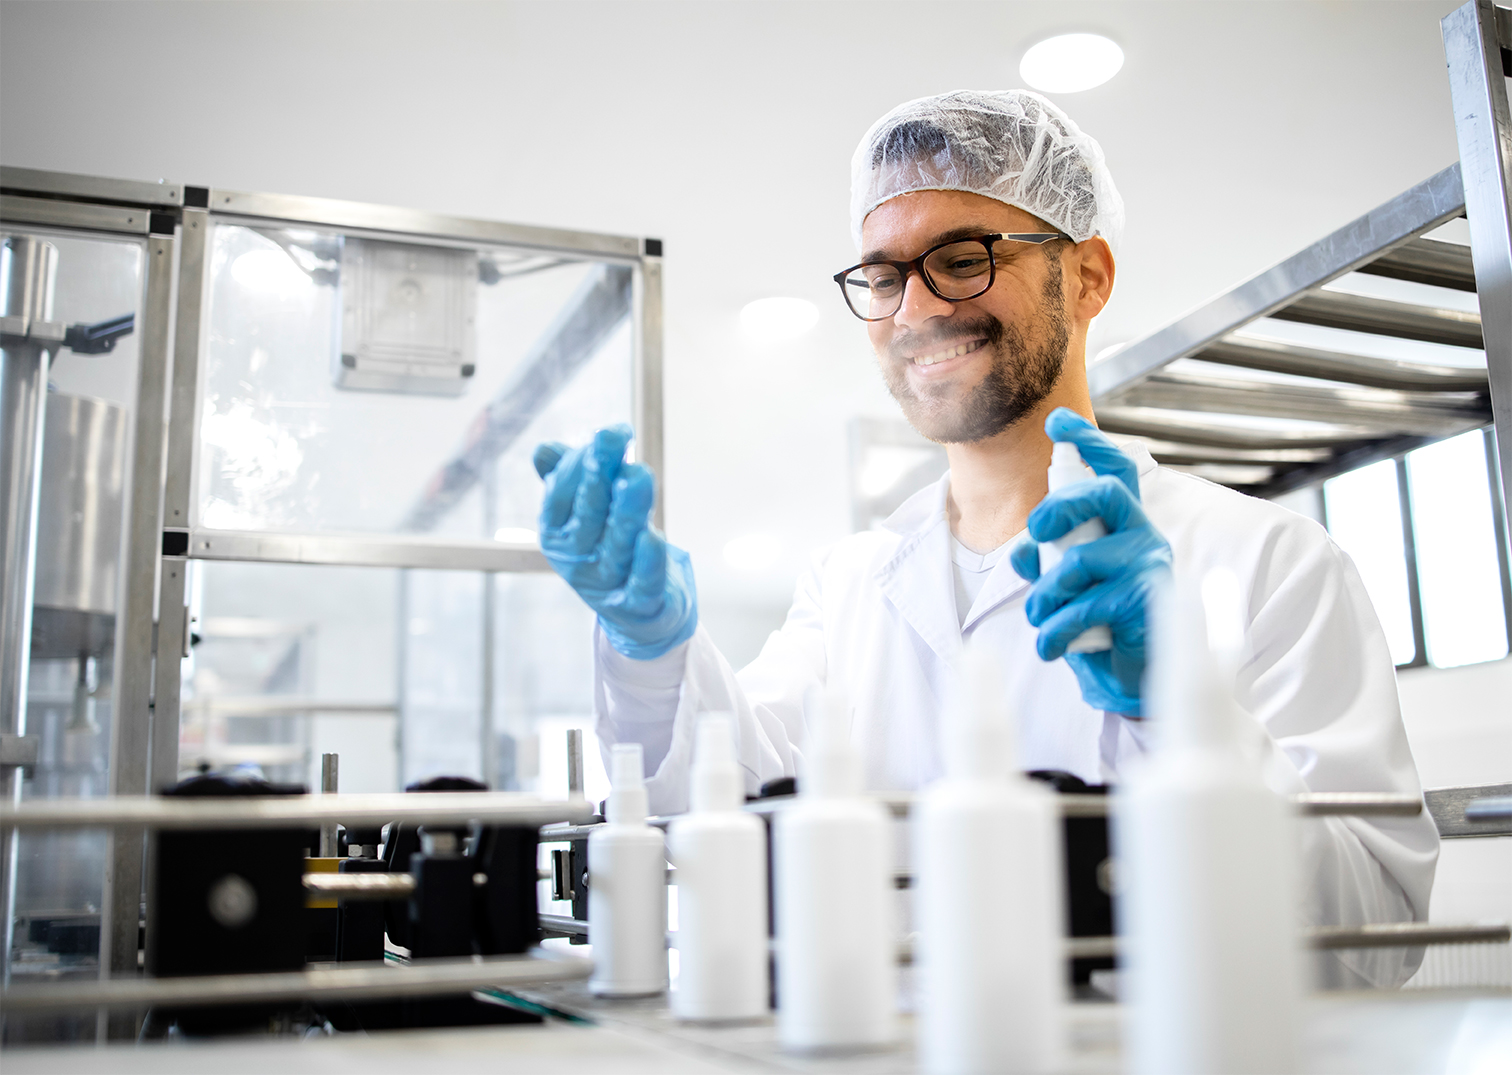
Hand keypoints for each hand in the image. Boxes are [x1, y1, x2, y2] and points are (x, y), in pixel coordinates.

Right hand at [534, 424, 697, 659]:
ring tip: (638, 475)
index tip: (613, 432)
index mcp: (557, 534)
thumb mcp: (588, 515)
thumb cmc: (612, 550)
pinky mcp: (639, 605)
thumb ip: (568, 481)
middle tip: (613, 439)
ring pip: (617, 544)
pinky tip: (652, 536)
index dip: (583, 462)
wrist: (640, 612)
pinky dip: (646, 562)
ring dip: (627, 509)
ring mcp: (606, 585)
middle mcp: (576, 560)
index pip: (562, 495)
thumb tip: (543, 451)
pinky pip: (641, 583)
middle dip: (599, 476)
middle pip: (588, 515)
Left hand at [1009, 408, 1171, 714]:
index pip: (1115, 472)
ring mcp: (1148, 568)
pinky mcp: (1143, 603)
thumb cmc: (1101, 626)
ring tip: (1038, 619)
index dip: (1089, 443)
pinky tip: (1050, 647)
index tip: (1058, 420)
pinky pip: (1083, 606)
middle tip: (1034, 532)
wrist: (1132, 683)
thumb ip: (1046, 561)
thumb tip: (1023, 550)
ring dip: (1044, 594)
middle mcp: (1144, 538)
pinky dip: (1054, 630)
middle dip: (1059, 506)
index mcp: (1125, 527)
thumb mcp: (1066, 587)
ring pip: (1080, 559)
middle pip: (1105, 494)